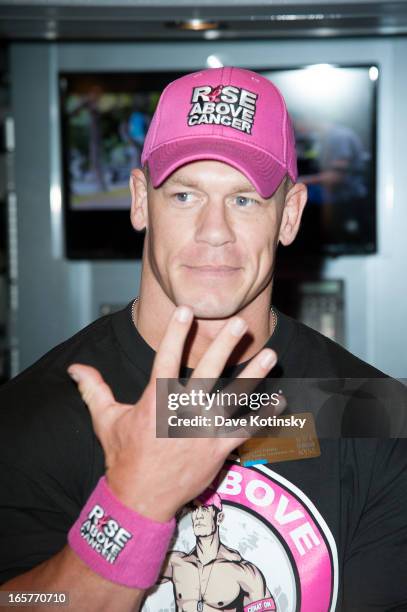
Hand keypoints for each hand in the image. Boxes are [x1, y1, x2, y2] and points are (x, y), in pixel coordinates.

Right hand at [67, 306, 279, 521]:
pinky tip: (280, 401)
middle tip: (239, 324)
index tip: (186, 310)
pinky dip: (264, 416)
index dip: (175, 332)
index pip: (166, 358)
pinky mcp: (218, 449)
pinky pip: (246, 429)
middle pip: (207, 371)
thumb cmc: (123, 457)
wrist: (140, 498)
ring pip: (233, 397)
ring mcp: (204, 430)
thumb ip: (94, 389)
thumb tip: (74, 368)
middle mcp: (183, 411)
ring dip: (253, 375)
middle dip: (224, 345)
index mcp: (156, 400)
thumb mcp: (105, 420)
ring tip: (270, 354)